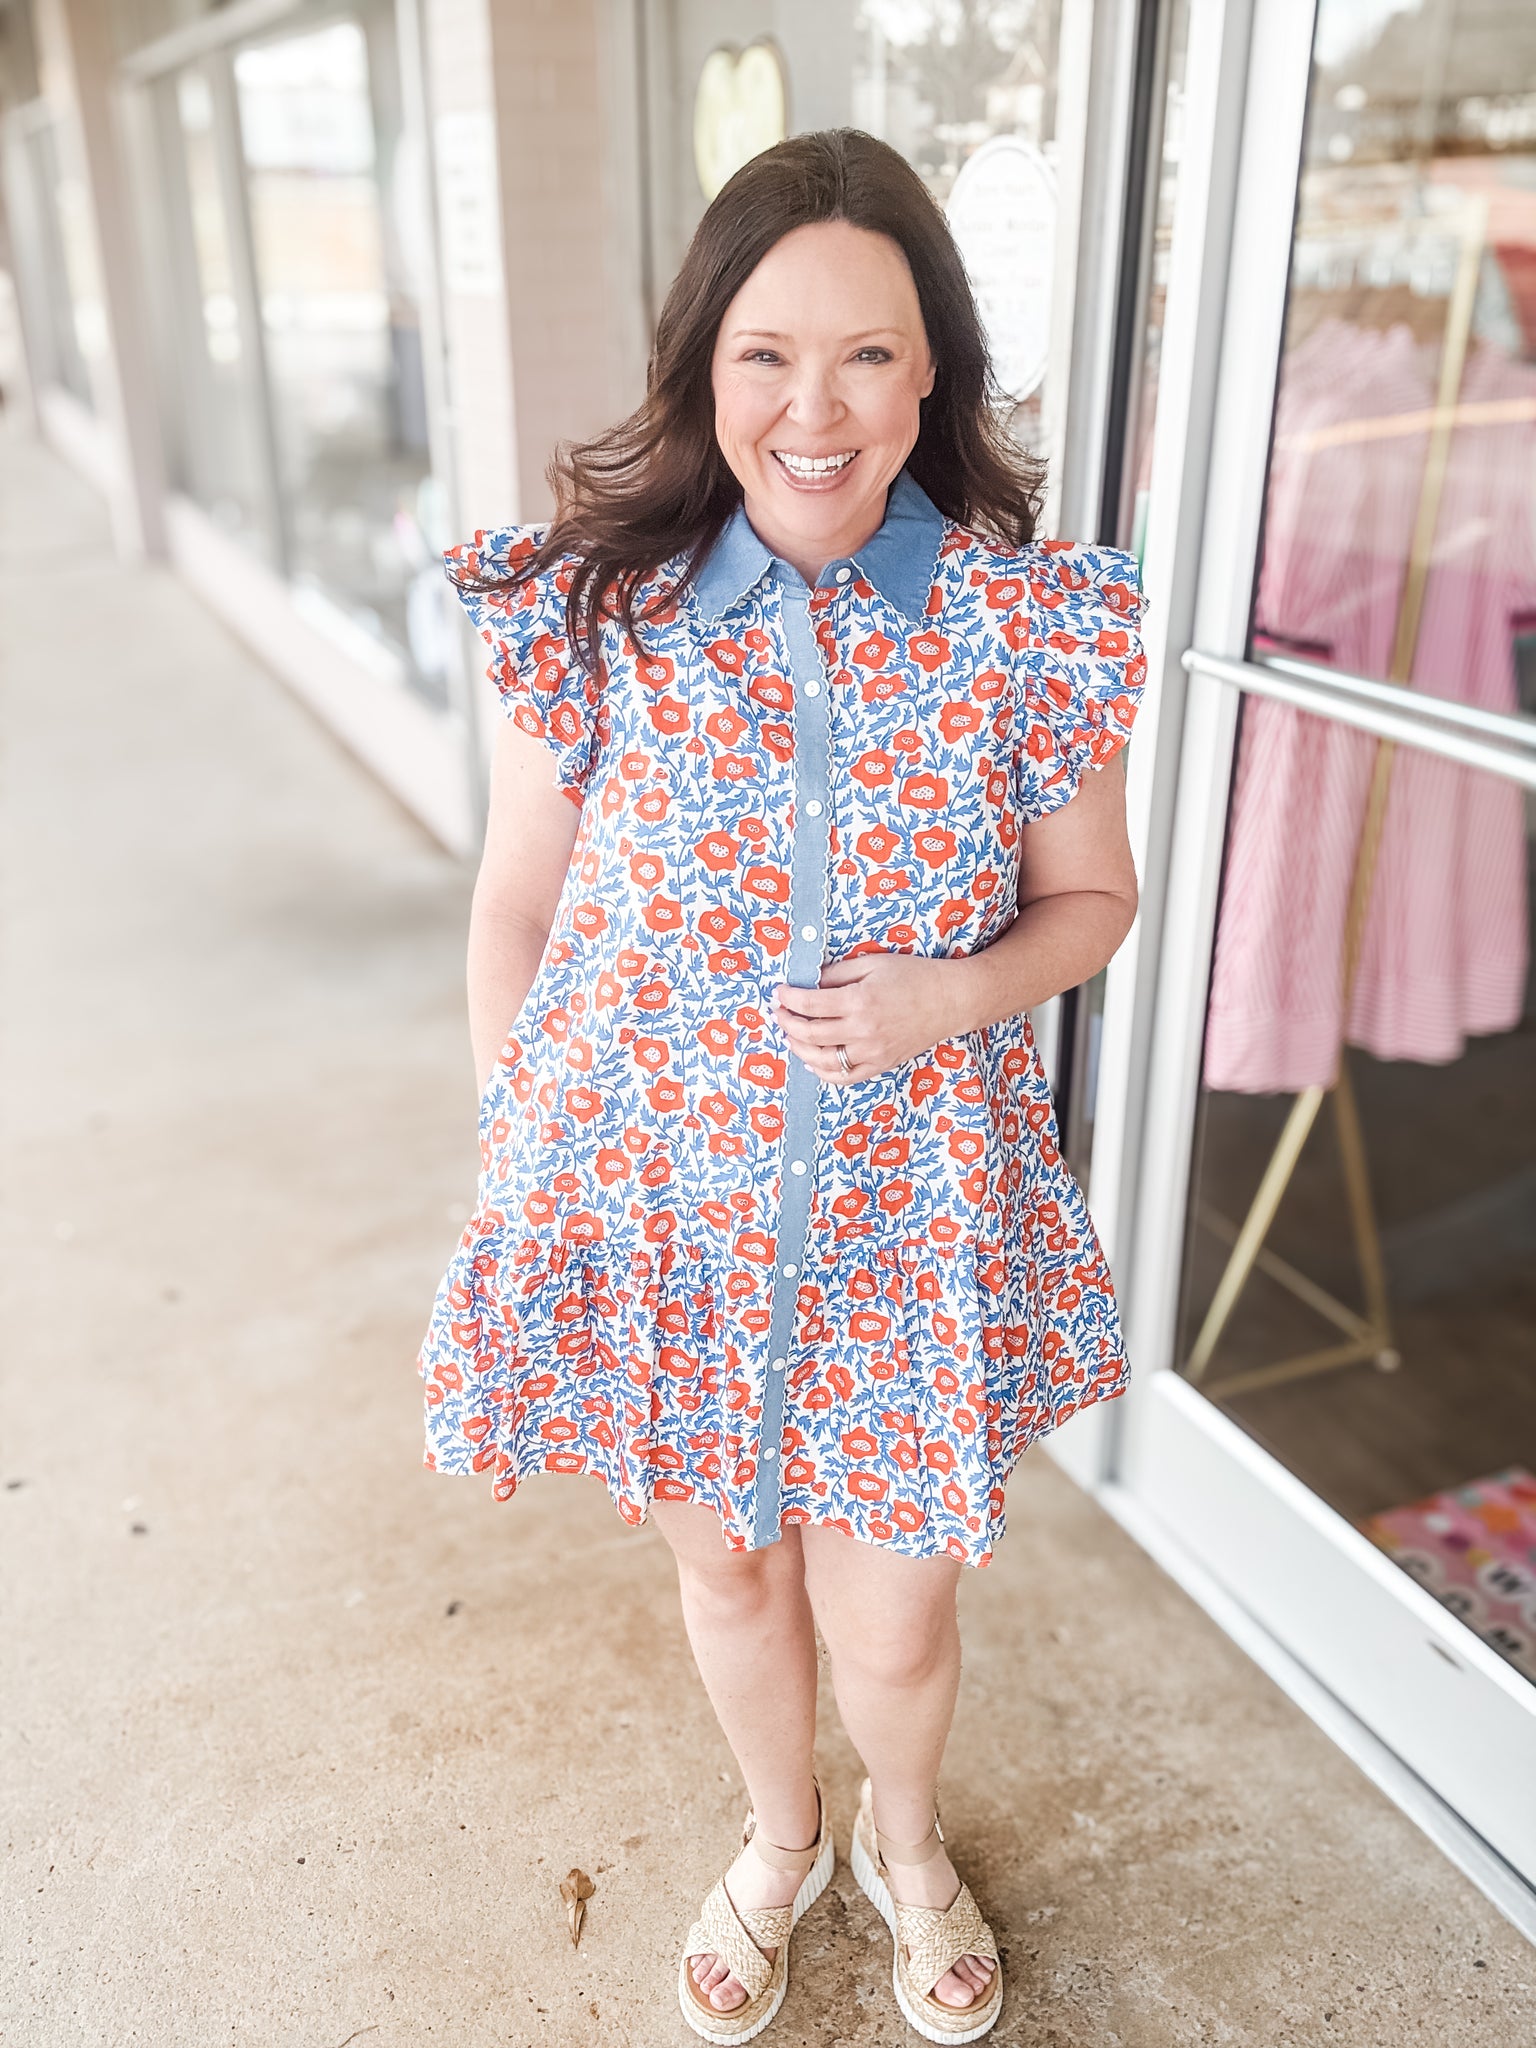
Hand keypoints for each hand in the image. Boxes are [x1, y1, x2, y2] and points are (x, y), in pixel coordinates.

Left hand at [773, 952, 975, 1082]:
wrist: (949, 1000)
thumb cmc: (914, 976)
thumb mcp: (872, 963)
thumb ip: (838, 973)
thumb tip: (809, 980)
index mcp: (859, 1001)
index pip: (810, 1003)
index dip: (789, 998)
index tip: (780, 992)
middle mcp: (862, 1030)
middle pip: (810, 1032)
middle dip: (787, 1022)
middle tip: (779, 1012)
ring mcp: (872, 1052)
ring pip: (822, 1059)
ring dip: (799, 1047)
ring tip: (790, 1035)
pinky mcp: (881, 1064)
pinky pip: (845, 1076)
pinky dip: (823, 1072)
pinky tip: (811, 1060)